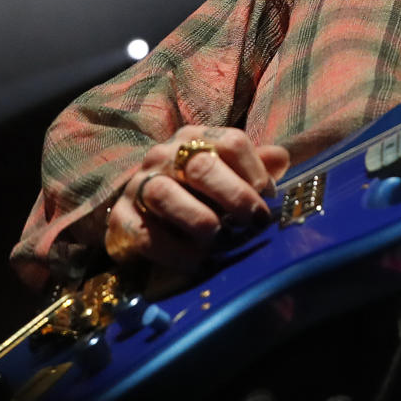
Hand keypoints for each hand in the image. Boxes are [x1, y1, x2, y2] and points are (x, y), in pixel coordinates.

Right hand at [102, 127, 289, 270]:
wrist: (141, 216)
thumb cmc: (198, 194)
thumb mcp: (229, 176)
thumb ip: (257, 166)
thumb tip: (281, 159)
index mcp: (195, 139)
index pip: (231, 142)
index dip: (255, 171)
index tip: (268, 198)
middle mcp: (164, 156)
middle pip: (200, 165)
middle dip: (234, 196)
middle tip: (253, 222)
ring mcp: (138, 185)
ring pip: (165, 194)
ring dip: (198, 220)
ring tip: (218, 239)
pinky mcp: (120, 220)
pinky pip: (144, 234)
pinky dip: (174, 251)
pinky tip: (196, 261)